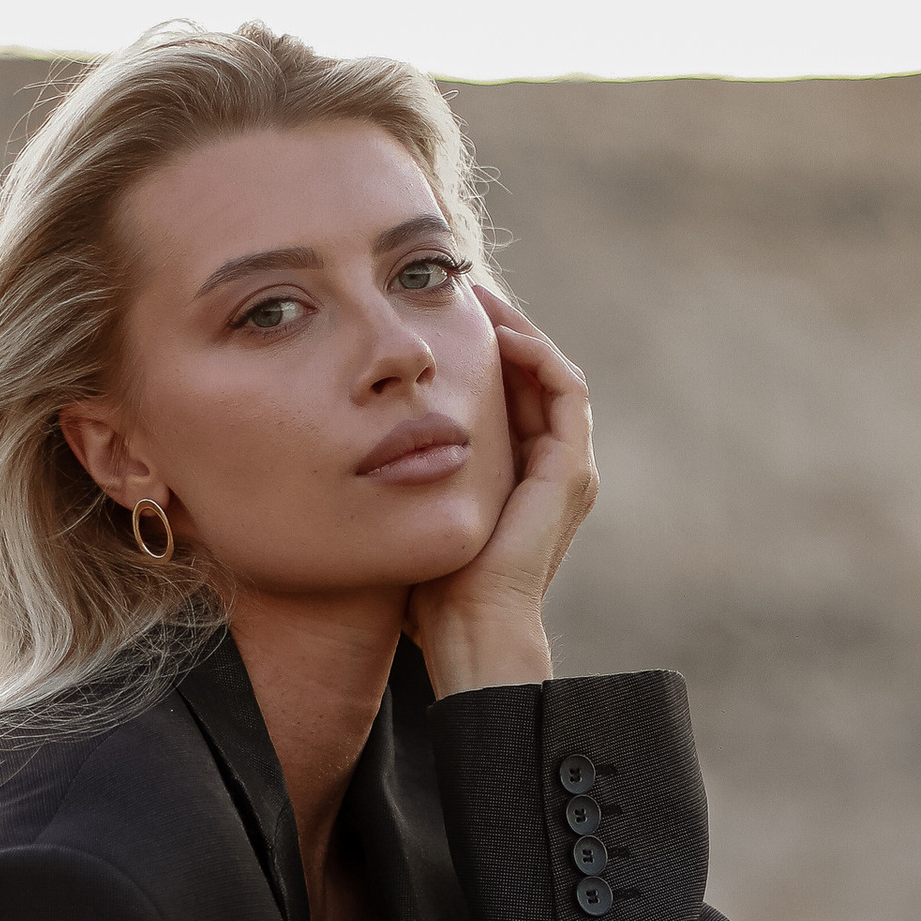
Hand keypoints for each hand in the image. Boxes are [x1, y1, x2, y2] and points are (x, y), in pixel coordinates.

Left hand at [405, 286, 596, 697]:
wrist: (469, 630)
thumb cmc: (431, 590)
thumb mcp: (413, 510)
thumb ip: (403, 474)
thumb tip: (349, 441)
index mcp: (518, 479)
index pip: (505, 396)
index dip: (477, 352)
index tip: (436, 317)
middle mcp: (551, 469)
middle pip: (530, 377)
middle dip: (498, 330)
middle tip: (458, 290)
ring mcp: (567, 468)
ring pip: (550, 373)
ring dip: (517, 330)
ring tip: (478, 297)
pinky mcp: (571, 468)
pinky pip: (565, 388)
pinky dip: (536, 354)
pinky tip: (497, 333)